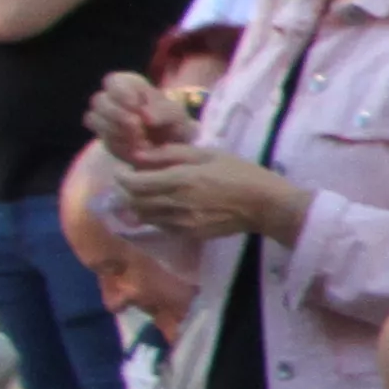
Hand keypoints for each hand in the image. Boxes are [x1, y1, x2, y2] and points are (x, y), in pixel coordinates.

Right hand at [85, 70, 201, 164]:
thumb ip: (162, 111)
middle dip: (117, 114)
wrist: (171, 146)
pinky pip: (102, 137)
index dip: (121, 93)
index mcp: (130, 85)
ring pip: (93, 118)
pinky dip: (118, 143)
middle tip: (137, 126)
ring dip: (115, 129)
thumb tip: (145, 116)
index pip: (113, 81)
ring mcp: (105, 118)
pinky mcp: (104, 136)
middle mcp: (112, 99)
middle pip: (98, 100)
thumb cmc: (172, 122)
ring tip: (140, 138)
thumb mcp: (175, 114)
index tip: (136, 106)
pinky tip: (135, 147)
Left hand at [106, 150, 306, 242]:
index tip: (124, 169)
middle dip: (129, 190)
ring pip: (143, 216)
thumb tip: (140, 156)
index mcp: (180, 180)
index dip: (122, 176)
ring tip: (149, 194)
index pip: (134, 183)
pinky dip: (155, 216)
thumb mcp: (208, 154)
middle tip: (135, 180)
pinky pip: (159, 226)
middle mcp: (175, 204)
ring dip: (140, 204)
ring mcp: (180, 223)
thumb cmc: (241, 173)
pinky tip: (167, 206)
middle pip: (134, 201)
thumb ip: (171, 153)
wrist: (265, 206)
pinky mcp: (188, 235)